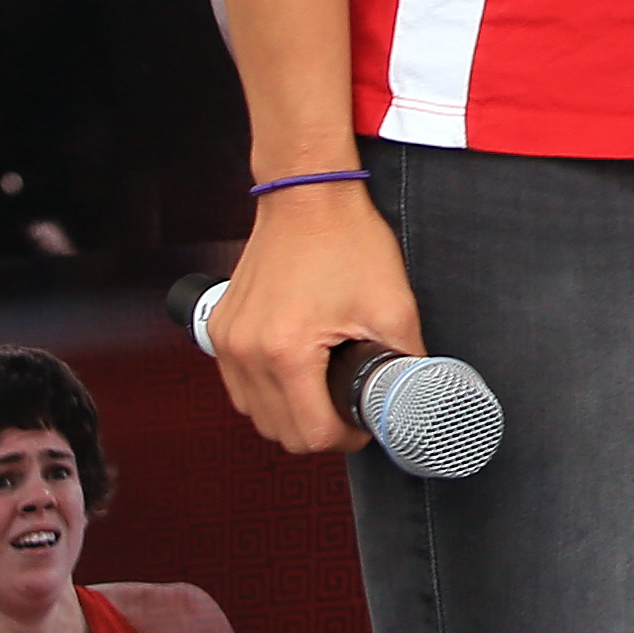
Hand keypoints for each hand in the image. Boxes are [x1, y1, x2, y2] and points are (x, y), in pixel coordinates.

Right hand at [213, 179, 420, 454]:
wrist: (309, 196)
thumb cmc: (347, 241)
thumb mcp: (393, 306)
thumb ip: (406, 362)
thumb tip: (415, 397)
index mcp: (287, 352)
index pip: (311, 434)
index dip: (346, 436)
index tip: (364, 421)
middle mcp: (246, 353)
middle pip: (280, 433)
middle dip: (320, 428)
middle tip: (349, 405)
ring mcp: (226, 343)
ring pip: (255, 415)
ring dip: (290, 414)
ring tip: (324, 387)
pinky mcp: (219, 331)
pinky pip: (239, 387)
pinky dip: (266, 392)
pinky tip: (296, 373)